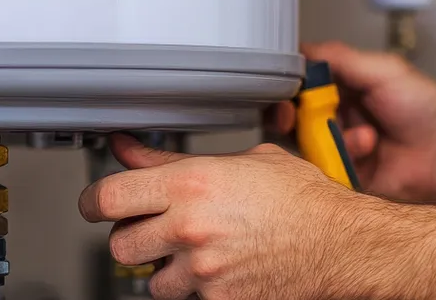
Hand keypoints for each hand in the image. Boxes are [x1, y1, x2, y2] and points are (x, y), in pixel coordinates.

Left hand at [79, 133, 369, 299]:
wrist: (342, 244)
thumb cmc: (302, 200)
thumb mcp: (241, 162)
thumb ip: (173, 161)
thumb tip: (130, 150)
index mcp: (191, 185)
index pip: (106, 199)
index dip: (93, 203)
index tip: (97, 205)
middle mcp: (190, 228)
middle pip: (120, 244)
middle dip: (134, 237)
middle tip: (157, 229)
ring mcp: (203, 270)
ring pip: (150, 280)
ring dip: (165, 269)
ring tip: (196, 252)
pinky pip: (186, 299)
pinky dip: (197, 289)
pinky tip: (221, 269)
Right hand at [270, 41, 435, 200]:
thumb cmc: (427, 108)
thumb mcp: (384, 70)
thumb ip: (340, 59)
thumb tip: (302, 48)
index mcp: (345, 87)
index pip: (301, 84)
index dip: (286, 87)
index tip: (282, 89)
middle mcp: (339, 116)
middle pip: (294, 116)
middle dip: (290, 116)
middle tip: (293, 116)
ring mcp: (341, 146)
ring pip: (306, 143)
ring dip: (329, 136)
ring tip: (365, 135)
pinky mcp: (346, 174)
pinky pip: (324, 169)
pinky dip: (341, 157)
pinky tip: (368, 149)